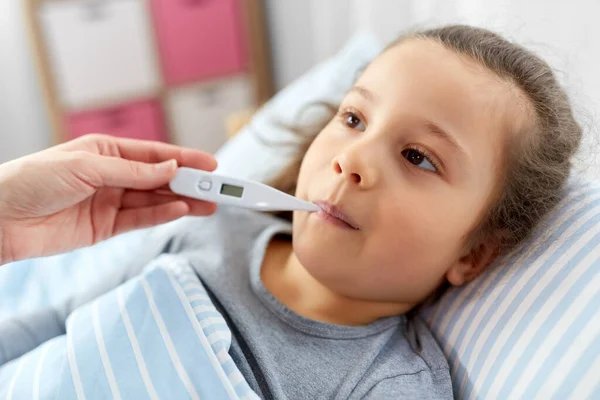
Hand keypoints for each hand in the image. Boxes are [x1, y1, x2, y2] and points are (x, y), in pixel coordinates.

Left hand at [0, 134, 217, 264]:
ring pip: (156, 201)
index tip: (212, 165)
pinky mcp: (105, 228)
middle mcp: (112, 175)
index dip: (185, 159)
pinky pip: (141, 220)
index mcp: (106, 151)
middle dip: (190, 182)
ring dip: (183, 201)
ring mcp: (110, 202)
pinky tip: (182, 211)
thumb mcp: (86, 166)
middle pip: (160, 179)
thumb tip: (170, 168)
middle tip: (219, 188)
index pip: (155, 154)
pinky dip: (162, 216)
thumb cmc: (32, 180)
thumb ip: (132, 171)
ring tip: (210, 204)